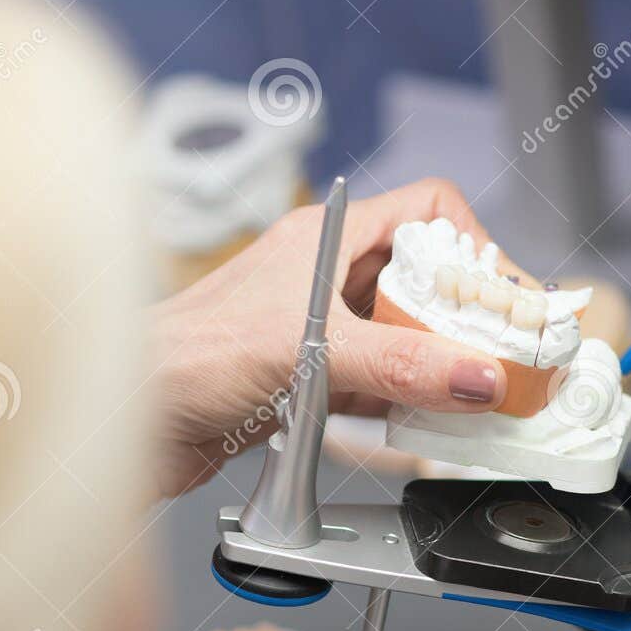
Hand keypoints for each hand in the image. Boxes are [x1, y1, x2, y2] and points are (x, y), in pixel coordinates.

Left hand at [150, 178, 531, 499]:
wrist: (131, 418)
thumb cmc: (187, 356)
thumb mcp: (314, 352)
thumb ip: (403, 365)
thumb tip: (476, 373)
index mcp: (326, 238)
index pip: (425, 210)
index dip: (471, 244)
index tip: (500, 294)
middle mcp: (323, 276)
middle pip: (422, 278)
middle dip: (463, 314)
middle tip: (500, 351)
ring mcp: (316, 328)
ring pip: (401, 333)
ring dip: (436, 362)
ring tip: (473, 391)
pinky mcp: (305, 379)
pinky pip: (376, 382)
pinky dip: (405, 400)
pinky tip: (424, 421)